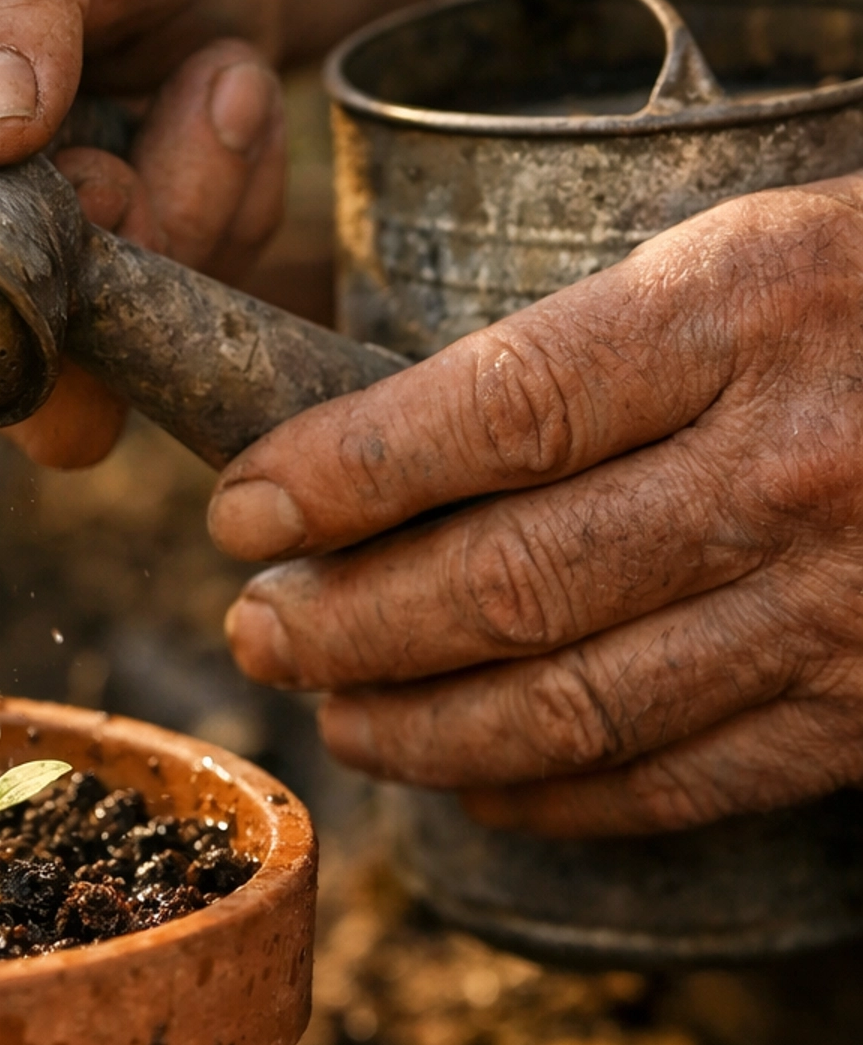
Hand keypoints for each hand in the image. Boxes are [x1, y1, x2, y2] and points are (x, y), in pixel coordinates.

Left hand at [209, 181, 862, 834]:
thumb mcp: (756, 251)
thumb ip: (599, 343)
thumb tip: (395, 441)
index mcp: (747, 312)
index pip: (492, 413)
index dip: (340, 473)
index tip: (240, 505)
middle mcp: (787, 469)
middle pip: (507, 582)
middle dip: (343, 620)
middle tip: (256, 625)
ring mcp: (837, 606)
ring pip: (570, 704)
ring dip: (415, 723)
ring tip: (331, 703)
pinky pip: (673, 780)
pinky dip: (544, 794)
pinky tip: (467, 780)